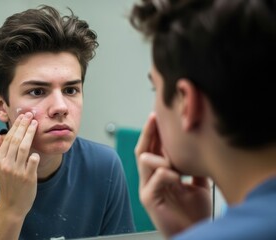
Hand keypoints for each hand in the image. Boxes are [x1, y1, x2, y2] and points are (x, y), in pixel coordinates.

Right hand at [0, 112, 39, 217]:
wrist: (12, 204)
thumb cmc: (6, 184)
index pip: (8, 139)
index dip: (16, 126)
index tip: (22, 116)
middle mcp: (7, 164)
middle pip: (16, 140)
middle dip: (24, 125)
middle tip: (30, 115)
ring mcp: (17, 171)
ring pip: (24, 148)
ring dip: (30, 134)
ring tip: (35, 124)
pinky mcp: (28, 177)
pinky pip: (33, 161)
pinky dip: (35, 155)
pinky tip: (37, 150)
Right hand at [135, 113, 211, 237]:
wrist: (194, 232)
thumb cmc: (194, 213)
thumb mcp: (197, 184)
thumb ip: (193, 168)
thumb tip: (199, 148)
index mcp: (160, 174)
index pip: (153, 148)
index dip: (154, 132)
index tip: (160, 115)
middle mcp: (150, 179)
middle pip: (144, 149)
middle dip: (149, 132)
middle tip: (154, 118)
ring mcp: (147, 189)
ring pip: (144, 160)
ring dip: (160, 156)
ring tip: (174, 161)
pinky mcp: (148, 200)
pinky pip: (153, 180)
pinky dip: (165, 175)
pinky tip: (176, 177)